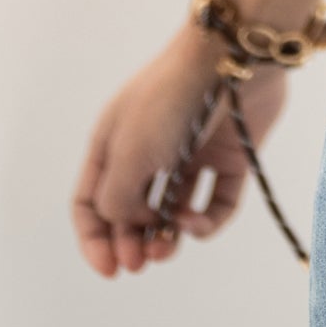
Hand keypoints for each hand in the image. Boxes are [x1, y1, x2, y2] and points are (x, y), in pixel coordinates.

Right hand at [70, 22, 289, 275]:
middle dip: (132, 241)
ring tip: (167, 246)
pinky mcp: (231, 155)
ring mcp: (192, 151)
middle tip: (139, 263)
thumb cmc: (170, 101)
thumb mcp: (126, 154)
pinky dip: (206, 221)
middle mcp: (150, 147)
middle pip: (133, 210)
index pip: (92, 200)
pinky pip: (216, 202)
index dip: (94, 238)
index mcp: (114, 141)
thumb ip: (116, 201)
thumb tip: (131, 223)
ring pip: (174, 210)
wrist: (234, 57)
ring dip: (167, 236)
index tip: (110, 269)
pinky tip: (196, 223)